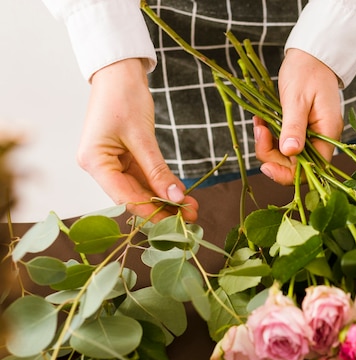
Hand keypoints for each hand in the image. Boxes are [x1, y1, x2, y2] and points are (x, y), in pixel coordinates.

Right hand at [78, 59, 198, 221]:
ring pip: (141, 189)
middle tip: (191, 217)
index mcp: (94, 162)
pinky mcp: (123, 158)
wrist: (119, 73)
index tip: (176, 223)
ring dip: (165, 198)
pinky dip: (162, 185)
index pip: (125, 197)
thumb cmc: (124, 98)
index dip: (152, 212)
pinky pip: (144, 177)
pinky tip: (181, 194)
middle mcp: (100, 166)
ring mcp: (111, 163)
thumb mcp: (142, 136)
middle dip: (163, 207)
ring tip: (192, 208)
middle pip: (133, 196)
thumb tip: (176, 198)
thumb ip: (157, 170)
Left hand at [254, 49, 342, 184]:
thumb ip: (294, 127)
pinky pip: (283, 142)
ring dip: (268, 144)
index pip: (311, 170)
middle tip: (259, 132)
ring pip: (286, 156)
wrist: (311, 55)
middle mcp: (321, 139)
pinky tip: (262, 122)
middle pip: (295, 166)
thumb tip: (290, 152)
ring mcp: (311, 135)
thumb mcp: (297, 99)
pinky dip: (270, 136)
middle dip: (272, 155)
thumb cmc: (307, 72)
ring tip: (259, 124)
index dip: (288, 174)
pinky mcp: (300, 130)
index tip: (266, 166)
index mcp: (328, 134)